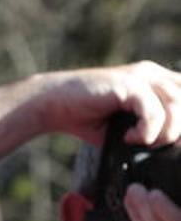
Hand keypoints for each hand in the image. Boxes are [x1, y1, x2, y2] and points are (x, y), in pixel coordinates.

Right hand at [33, 61, 180, 147]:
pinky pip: (153, 112)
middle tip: (157, 145)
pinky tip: (128, 138)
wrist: (51, 105)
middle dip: (178, 130)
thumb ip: (151, 128)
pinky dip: (145, 132)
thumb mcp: (125, 124)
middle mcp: (152, 73)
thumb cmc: (85, 118)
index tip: (171, 142)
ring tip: (142, 142)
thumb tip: (173, 146)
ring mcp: (141, 76)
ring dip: (164, 133)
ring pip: (177, 106)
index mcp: (155, 80)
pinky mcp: (128, 84)